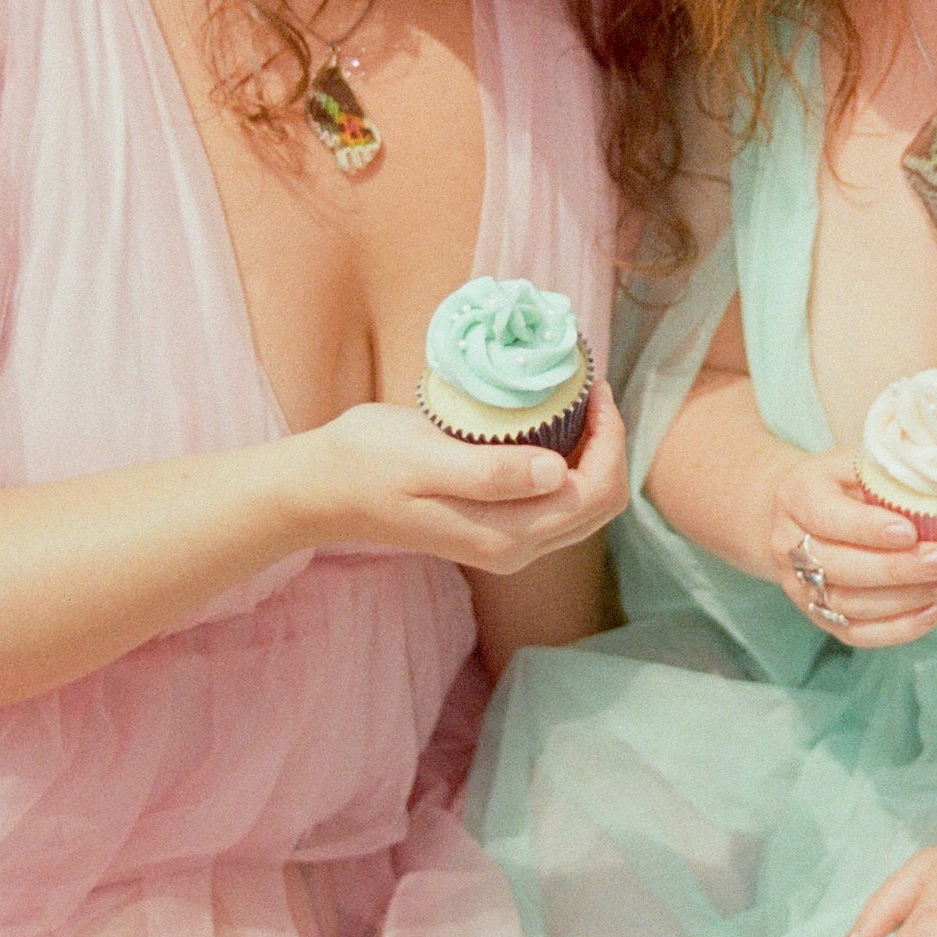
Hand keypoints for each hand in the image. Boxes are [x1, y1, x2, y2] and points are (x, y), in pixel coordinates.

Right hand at [280, 386, 629, 574]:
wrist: (326, 490)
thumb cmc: (368, 462)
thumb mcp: (424, 457)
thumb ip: (490, 471)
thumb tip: (555, 471)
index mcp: (504, 533)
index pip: (593, 492)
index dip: (609, 440)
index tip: (593, 387)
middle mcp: (516, 549)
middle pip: (600, 504)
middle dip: (610, 446)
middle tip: (591, 389)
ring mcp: (508, 544)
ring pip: (585, 505)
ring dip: (594, 455)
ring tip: (578, 401)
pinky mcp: (498, 530)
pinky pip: (559, 502)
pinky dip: (571, 464)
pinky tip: (554, 425)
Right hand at [768, 447, 936, 647]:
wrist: (798, 511)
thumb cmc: (841, 481)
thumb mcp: (858, 461)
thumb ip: (890, 471)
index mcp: (797, 494)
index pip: (827, 516)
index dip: (867, 528)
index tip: (911, 532)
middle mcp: (787, 543)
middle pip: (839, 567)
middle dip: (896, 569)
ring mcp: (797, 583)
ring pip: (849, 604)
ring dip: (905, 599)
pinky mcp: (815, 613)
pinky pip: (854, 633)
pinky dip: (896, 629)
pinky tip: (931, 613)